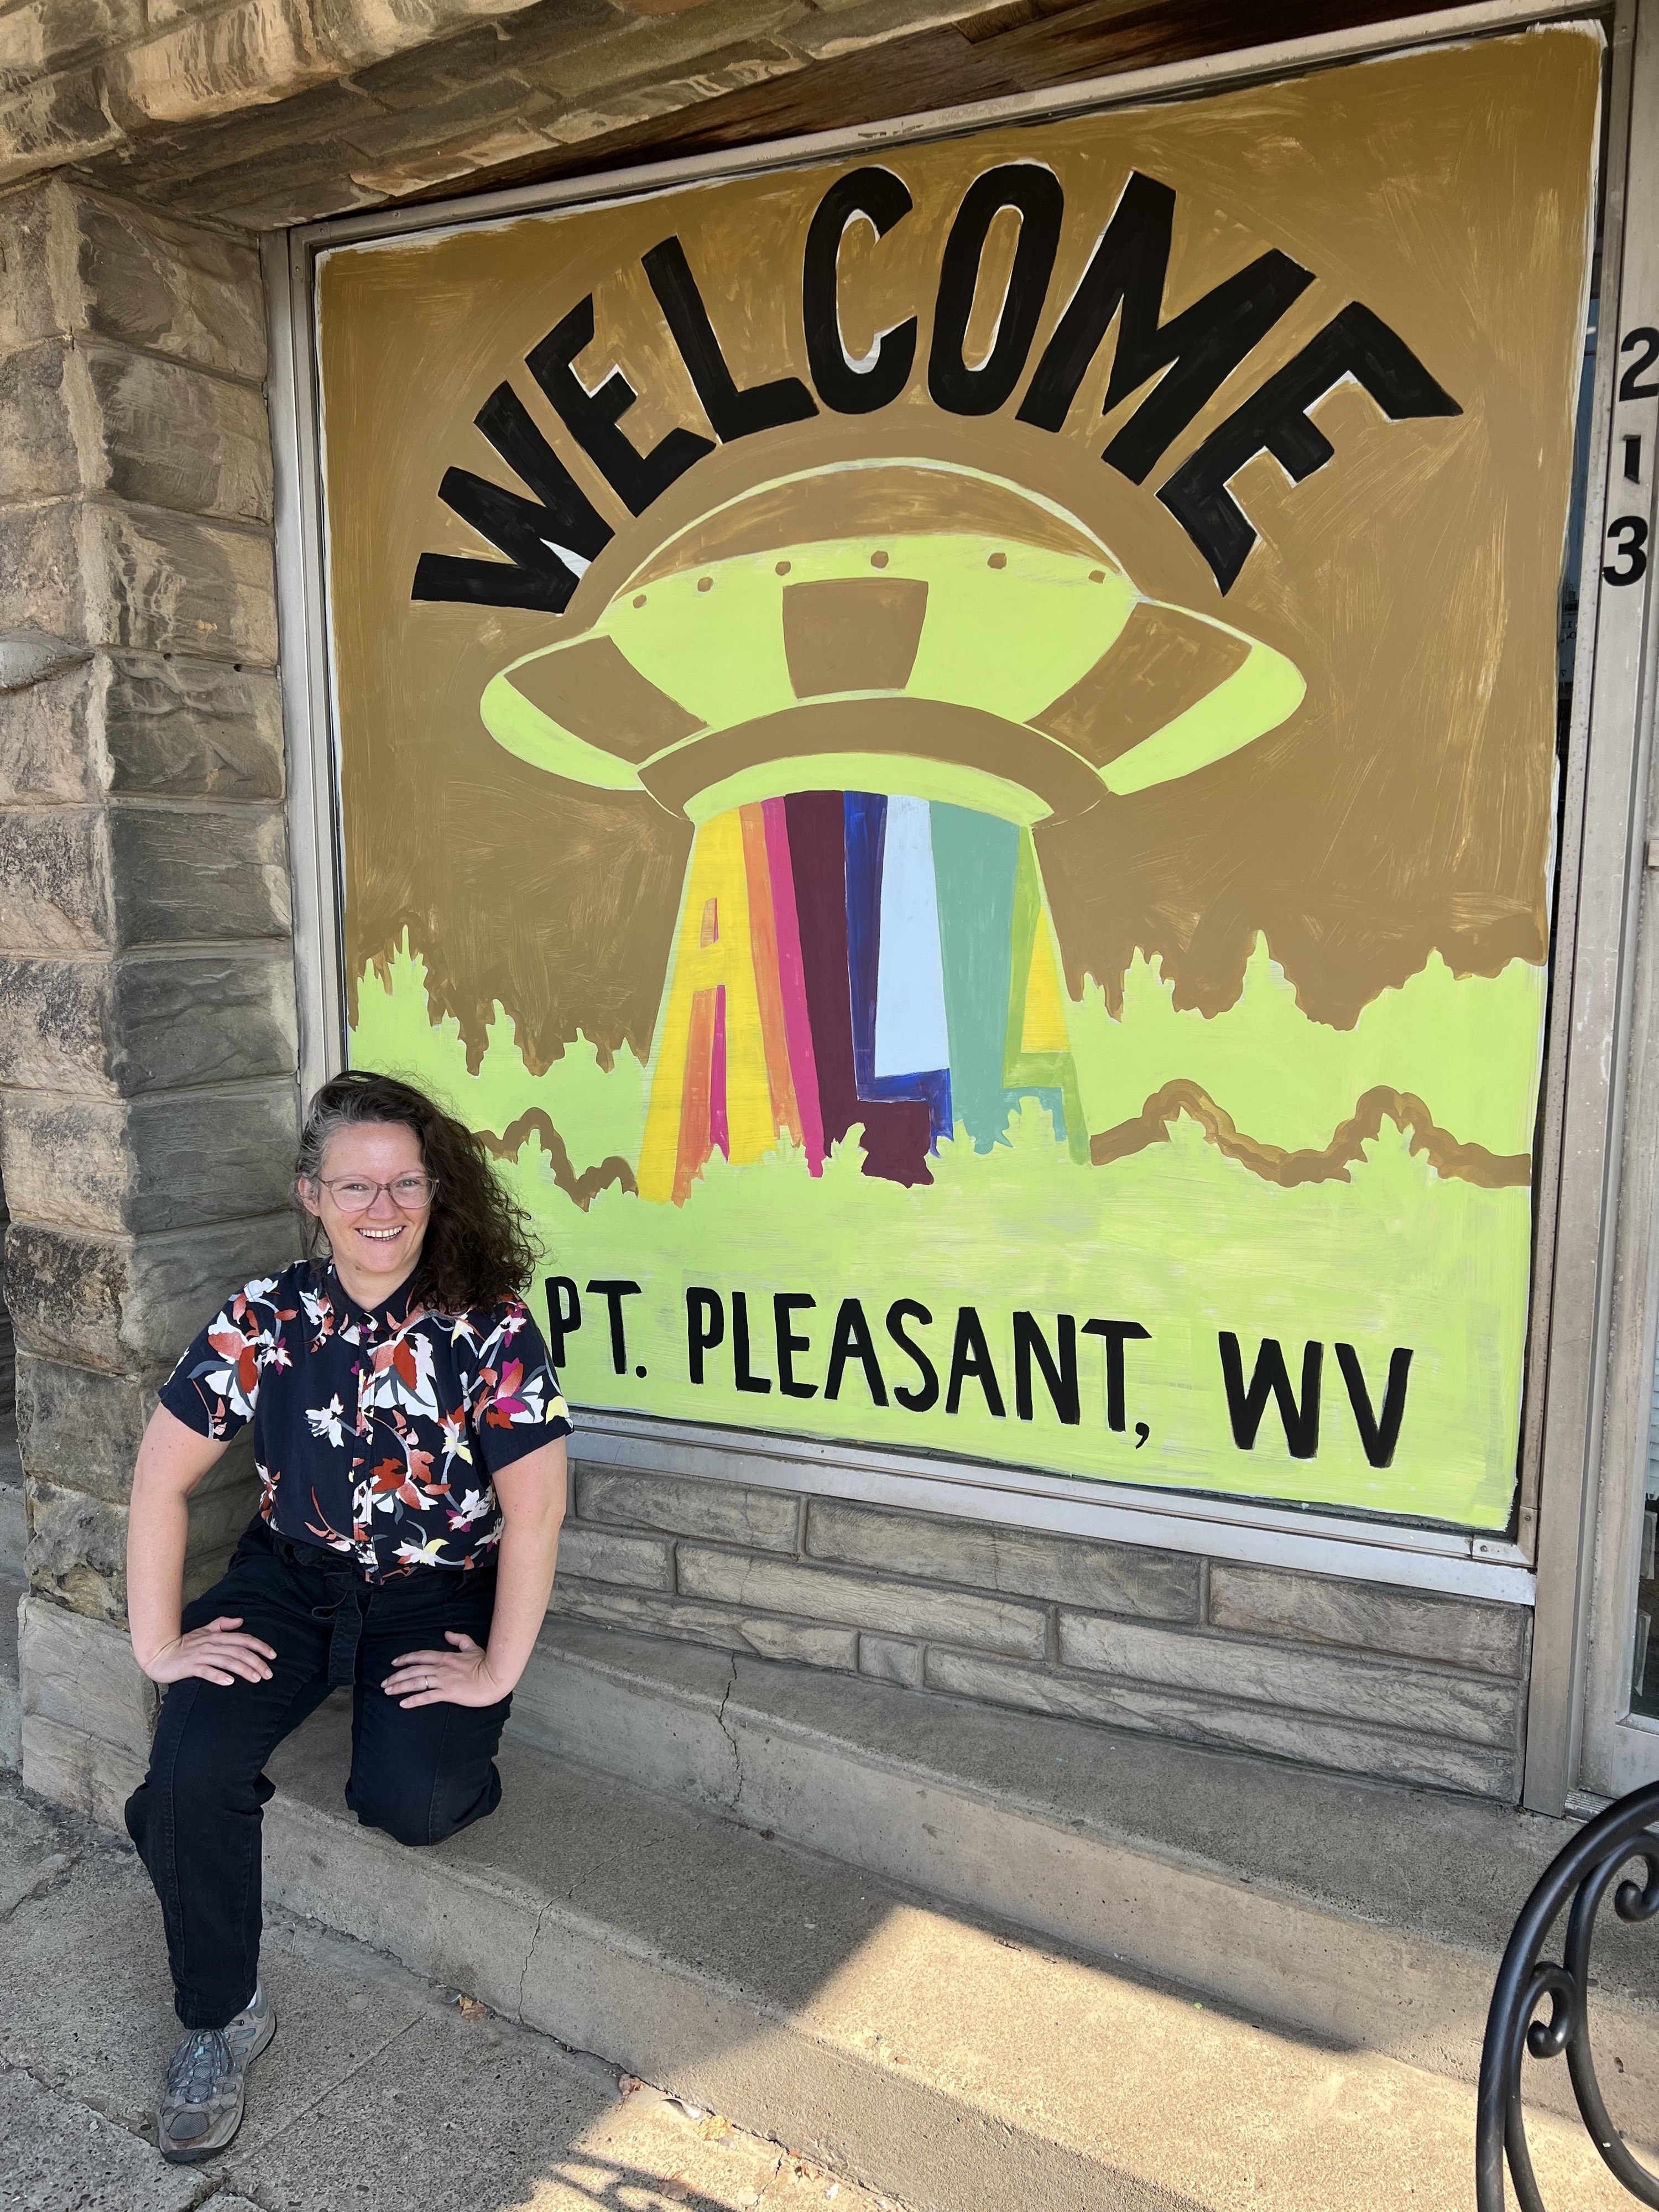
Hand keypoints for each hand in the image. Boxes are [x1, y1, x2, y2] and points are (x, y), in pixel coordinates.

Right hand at [139, 1616, 275, 1687]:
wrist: (159, 1654)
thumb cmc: (184, 1645)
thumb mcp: (204, 1631)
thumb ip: (222, 1624)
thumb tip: (240, 1620)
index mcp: (217, 1636)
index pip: (243, 1639)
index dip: (260, 1646)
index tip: (273, 1655)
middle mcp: (211, 1644)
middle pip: (239, 1651)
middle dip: (257, 1662)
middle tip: (269, 1674)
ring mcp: (200, 1655)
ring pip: (226, 1661)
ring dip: (243, 1669)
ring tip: (256, 1679)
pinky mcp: (190, 1667)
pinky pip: (206, 1671)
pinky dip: (218, 1676)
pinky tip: (229, 1682)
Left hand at [382, 1631, 508, 1708]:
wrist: (495, 1677)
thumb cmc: (486, 1663)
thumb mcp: (472, 1647)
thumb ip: (459, 1639)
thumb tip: (447, 1633)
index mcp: (445, 1657)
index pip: (420, 1656)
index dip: (405, 1659)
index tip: (394, 1662)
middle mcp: (441, 1668)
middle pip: (413, 1670)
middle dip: (396, 1676)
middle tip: (384, 1683)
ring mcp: (443, 1681)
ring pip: (416, 1682)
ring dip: (400, 1687)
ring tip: (388, 1691)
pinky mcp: (447, 1693)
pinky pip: (426, 1697)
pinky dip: (413, 1700)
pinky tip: (403, 1703)